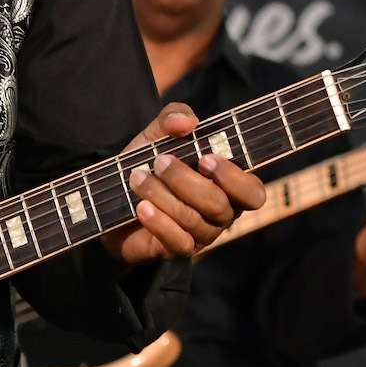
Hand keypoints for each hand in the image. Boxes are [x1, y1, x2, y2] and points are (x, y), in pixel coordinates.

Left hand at [100, 103, 265, 265]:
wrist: (112, 198)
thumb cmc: (148, 164)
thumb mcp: (157, 135)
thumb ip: (173, 117)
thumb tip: (188, 122)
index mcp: (227, 185)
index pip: (253, 192)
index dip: (235, 178)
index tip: (205, 158)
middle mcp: (222, 213)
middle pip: (218, 204)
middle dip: (185, 180)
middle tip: (159, 162)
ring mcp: (202, 234)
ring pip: (193, 219)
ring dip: (162, 195)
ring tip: (136, 178)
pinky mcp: (178, 249)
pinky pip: (177, 240)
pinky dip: (158, 221)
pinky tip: (141, 207)